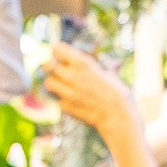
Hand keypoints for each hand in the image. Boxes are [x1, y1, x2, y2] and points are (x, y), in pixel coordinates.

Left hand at [41, 38, 144, 158]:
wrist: (118, 116)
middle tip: (57, 68)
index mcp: (83, 64)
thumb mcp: (108, 72)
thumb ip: (96, 64)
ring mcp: (68, 93)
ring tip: (62, 84)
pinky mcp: (66, 107)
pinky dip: (61, 98)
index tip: (59, 53)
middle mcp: (73, 76)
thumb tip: (94, 57)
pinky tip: (71, 99)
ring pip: (48, 82)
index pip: (57, 49)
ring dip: (53, 81)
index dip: (57, 50)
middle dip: (52, 65)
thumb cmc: (118, 92)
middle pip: (48, 65)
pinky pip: (57, 99)